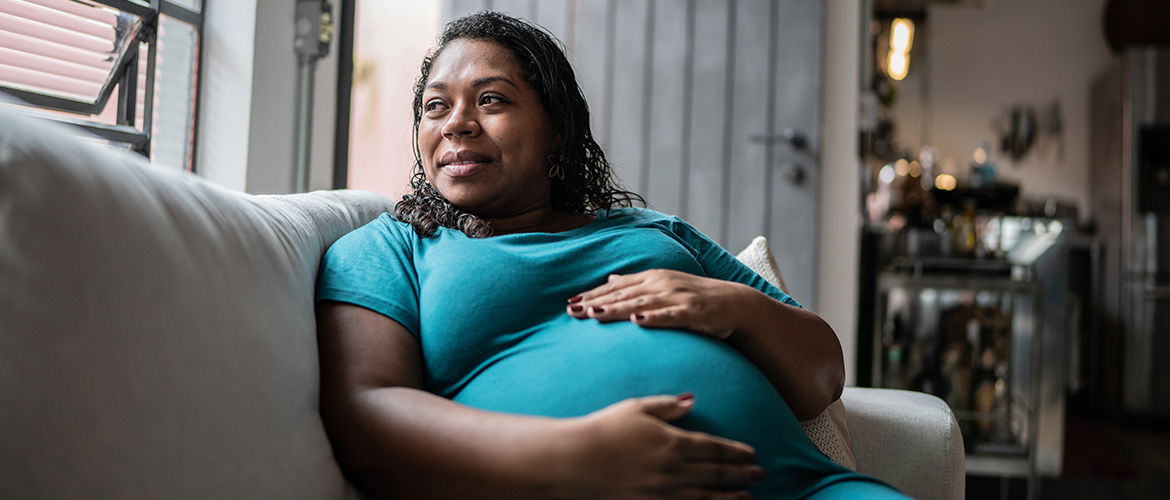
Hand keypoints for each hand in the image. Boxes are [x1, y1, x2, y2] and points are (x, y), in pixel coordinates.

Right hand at [557, 394, 761, 499]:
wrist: (574, 461)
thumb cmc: (603, 429)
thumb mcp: (637, 408)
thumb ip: (667, 406)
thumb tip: (692, 400)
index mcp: (671, 442)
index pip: (714, 448)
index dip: (736, 452)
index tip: (752, 455)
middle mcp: (672, 469)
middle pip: (716, 473)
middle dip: (742, 475)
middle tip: (760, 475)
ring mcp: (662, 492)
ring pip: (706, 496)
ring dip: (730, 496)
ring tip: (748, 497)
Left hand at [566, 270, 756, 339]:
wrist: (736, 304)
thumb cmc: (696, 298)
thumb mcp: (664, 286)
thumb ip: (637, 284)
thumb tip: (611, 280)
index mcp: (653, 277)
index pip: (616, 287)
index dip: (592, 294)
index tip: (570, 303)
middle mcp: (662, 284)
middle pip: (623, 294)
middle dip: (596, 302)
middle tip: (572, 311)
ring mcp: (678, 297)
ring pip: (641, 303)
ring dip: (617, 308)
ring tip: (594, 314)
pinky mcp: (693, 312)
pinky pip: (670, 315)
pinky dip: (653, 317)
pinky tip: (637, 321)